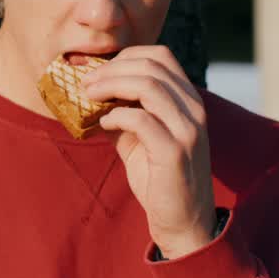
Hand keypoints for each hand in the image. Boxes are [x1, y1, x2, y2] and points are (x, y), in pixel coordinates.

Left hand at [82, 45, 214, 258]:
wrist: (182, 221)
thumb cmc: (159, 178)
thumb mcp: (140, 138)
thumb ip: (124, 112)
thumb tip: (91, 92)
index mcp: (188, 100)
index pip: (161, 56)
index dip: (126, 56)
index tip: (98, 70)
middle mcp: (193, 109)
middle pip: (151, 66)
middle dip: (111, 69)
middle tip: (85, 82)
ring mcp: (187, 130)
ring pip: (148, 86)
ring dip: (111, 85)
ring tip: (89, 96)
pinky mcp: (174, 152)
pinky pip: (141, 119)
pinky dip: (117, 115)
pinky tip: (104, 123)